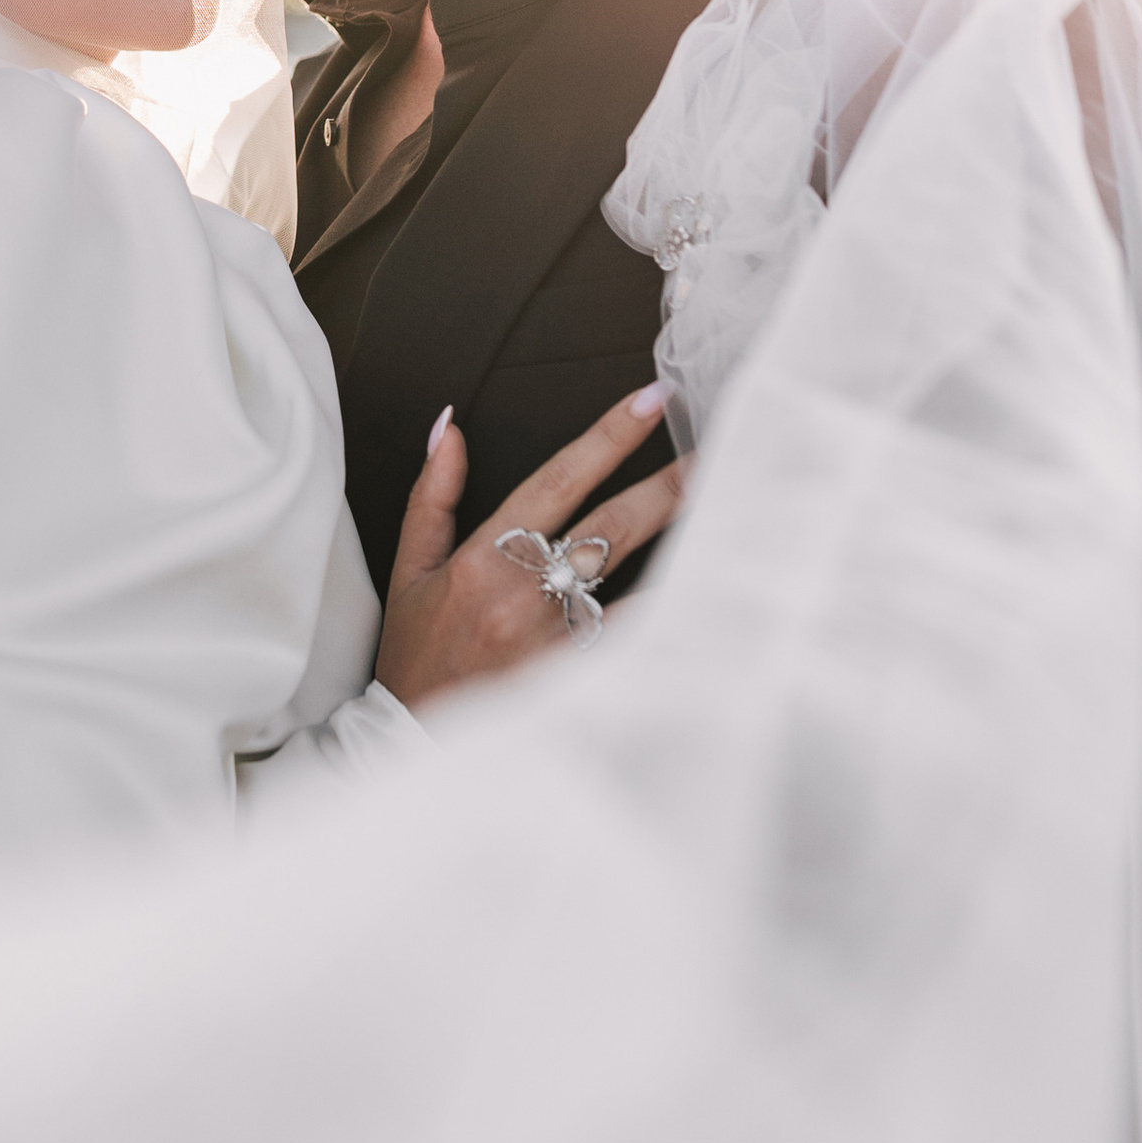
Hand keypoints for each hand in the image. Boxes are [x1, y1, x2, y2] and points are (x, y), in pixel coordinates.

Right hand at [374, 387, 687, 713]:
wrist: (414, 743)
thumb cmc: (418, 654)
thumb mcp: (409, 569)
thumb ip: (433, 494)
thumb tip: (449, 426)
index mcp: (484, 558)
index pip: (556, 480)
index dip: (608, 436)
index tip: (652, 399)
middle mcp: (523, 595)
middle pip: (611, 524)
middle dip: (668, 482)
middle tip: (715, 449)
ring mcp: (554, 641)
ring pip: (635, 582)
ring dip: (684, 546)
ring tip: (732, 513)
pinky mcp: (575, 682)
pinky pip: (636, 642)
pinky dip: (672, 616)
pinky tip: (714, 593)